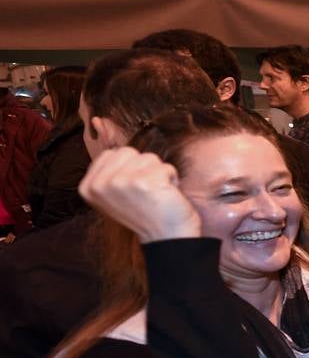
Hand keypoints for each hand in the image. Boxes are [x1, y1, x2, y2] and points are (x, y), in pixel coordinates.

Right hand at [79, 147, 201, 242]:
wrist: (168, 238)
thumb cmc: (147, 212)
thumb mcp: (118, 188)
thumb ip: (109, 162)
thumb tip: (97, 119)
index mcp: (88, 186)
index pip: (114, 154)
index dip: (132, 168)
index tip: (134, 191)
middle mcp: (100, 184)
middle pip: (131, 152)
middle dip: (145, 168)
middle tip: (147, 192)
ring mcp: (121, 183)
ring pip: (149, 158)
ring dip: (160, 174)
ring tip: (157, 195)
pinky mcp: (144, 183)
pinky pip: (166, 167)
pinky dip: (171, 179)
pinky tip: (166, 197)